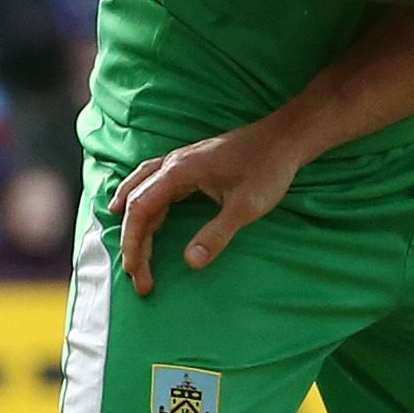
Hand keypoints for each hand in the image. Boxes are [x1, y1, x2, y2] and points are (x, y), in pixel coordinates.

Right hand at [114, 114, 314, 292]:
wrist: (285, 138)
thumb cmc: (268, 169)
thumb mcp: (245, 207)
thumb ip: (216, 234)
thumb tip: (190, 263)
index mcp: (178, 171)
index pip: (140, 208)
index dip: (133, 242)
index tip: (135, 271)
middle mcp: (172, 163)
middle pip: (136, 201)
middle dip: (133, 240)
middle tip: (137, 274)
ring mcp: (180, 162)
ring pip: (142, 191)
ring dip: (133, 221)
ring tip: (127, 247)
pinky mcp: (191, 165)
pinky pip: (154, 185)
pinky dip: (143, 203)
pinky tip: (145, 214)